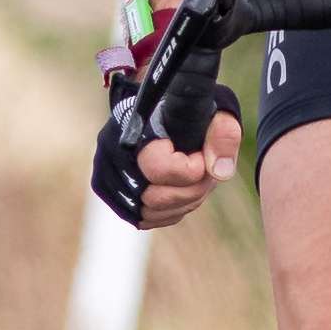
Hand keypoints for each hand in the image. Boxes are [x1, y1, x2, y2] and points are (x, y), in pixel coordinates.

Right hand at [92, 97, 239, 230]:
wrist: (162, 111)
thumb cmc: (191, 111)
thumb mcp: (214, 113)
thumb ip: (222, 135)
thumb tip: (220, 172)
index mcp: (134, 128)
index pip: (160, 169)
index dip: (191, 169)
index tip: (201, 155)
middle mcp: (112, 154)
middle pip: (156, 198)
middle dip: (192, 190)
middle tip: (206, 172)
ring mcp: (108, 178)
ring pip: (151, 212)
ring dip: (183, 202)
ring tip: (196, 179)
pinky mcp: (113, 196)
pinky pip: (146, 218)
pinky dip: (170, 210)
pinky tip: (181, 189)